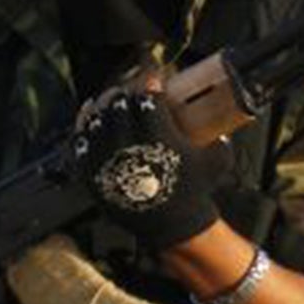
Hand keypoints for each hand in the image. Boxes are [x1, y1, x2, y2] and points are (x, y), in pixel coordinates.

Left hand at [72, 81, 221, 248]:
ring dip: (105, 104)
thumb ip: (221, 140)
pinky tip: (90, 113)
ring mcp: (105, 159)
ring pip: (97, 118)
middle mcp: (127, 145)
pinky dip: (83, 123)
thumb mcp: (215, 162)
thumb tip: (224, 124)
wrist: (171, 226)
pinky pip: (79, 141)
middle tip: (133, 90)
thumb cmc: (193, 191)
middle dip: (126, 91)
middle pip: (118, 103)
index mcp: (156, 136)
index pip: (146, 95)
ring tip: (113, 101)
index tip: (153, 76)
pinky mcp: (90, 172)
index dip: (148, 80)